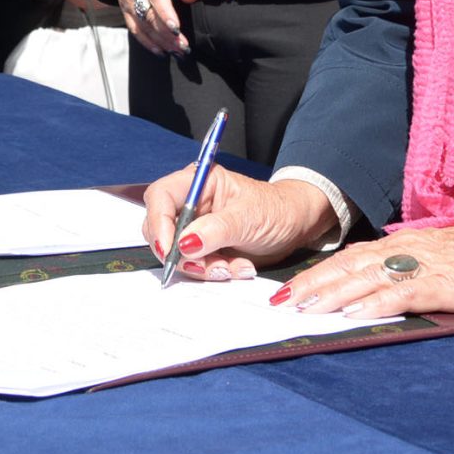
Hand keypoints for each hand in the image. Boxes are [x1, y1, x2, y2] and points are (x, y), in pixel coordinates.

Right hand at [114, 0, 196, 55]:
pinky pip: (134, 29)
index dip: (166, 16)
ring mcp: (127, 2)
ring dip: (160, 42)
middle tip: (184, 47)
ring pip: (142, 27)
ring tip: (177, 52)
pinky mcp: (124, 10)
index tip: (177, 30)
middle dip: (167, 35)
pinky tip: (161, 51)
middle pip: (150, 17)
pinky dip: (147, 42)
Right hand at [141, 166, 336, 279]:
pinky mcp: (203, 248)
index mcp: (199, 182)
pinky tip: (237, 267)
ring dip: (202, 267)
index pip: (160, 197)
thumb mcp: (249, 217)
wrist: (294, 227)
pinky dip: (213, 272)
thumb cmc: (275, 210)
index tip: (170, 249)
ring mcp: (195, 227)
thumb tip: (184, 243)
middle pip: (161, 228)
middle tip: (208, 265)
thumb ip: (216, 229)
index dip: (159, 223)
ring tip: (233, 265)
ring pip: (176, 253)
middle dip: (182, 253)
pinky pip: (193, 266)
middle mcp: (191, 203)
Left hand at [271, 220, 453, 318]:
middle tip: (280, 303)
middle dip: (312, 284)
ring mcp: (425, 266)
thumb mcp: (437, 258)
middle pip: (349, 266)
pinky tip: (356, 316)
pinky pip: (403, 294)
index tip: (287, 289)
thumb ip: (406, 269)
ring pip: (368, 279)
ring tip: (305, 309)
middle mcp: (407, 251)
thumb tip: (370, 290)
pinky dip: (376, 304)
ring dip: (333, 295)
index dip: (316, 273)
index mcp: (404, 244)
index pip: (349, 257)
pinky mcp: (444, 284)